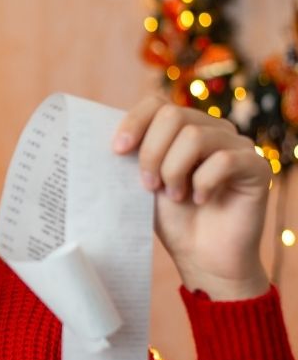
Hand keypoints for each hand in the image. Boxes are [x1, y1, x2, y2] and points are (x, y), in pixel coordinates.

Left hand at [112, 95, 270, 300]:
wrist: (201, 256)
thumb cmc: (172, 218)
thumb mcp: (143, 181)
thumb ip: (133, 155)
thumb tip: (103, 138)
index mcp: (182, 128)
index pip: (156, 103)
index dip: (134, 122)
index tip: (118, 150)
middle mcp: (212, 129)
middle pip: (173, 115)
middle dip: (152, 153)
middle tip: (149, 185)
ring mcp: (237, 145)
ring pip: (195, 136)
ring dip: (175, 170)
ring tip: (175, 196)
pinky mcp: (257, 166)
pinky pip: (224, 160)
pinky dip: (204, 184)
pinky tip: (201, 201)